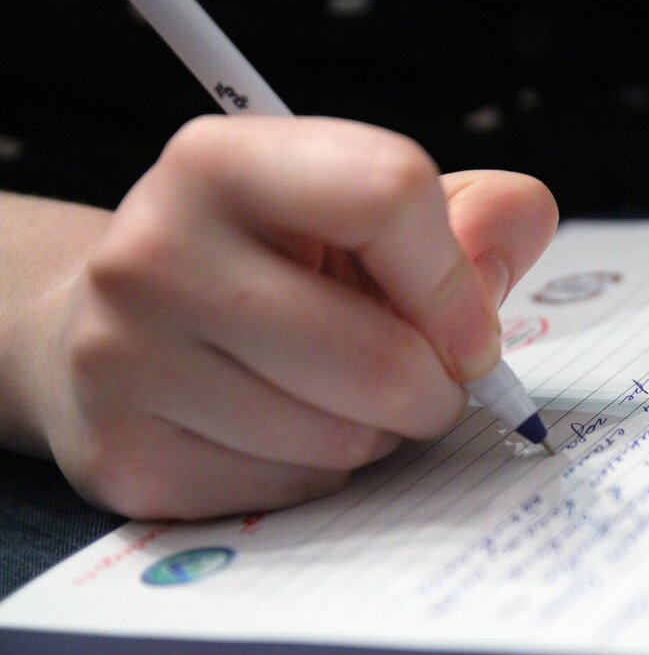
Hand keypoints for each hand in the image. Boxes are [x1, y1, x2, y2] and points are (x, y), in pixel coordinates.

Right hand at [37, 116, 556, 519]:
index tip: (470, 326)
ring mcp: (125, 361)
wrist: (118, 328)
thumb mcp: (361, 216)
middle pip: (380, 358)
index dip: (456, 278)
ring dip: (378, 433)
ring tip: (339, 395)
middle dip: (434, 388)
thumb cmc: (269, 264)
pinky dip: (319, 473)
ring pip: (341, 441)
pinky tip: (283, 430)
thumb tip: (524, 220)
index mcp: (222, 162)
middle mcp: (154, 252)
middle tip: (424, 380)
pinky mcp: (128, 458)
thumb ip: (465, 216)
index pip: (389, 194)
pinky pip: (293, 492)